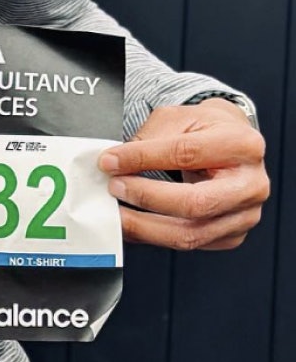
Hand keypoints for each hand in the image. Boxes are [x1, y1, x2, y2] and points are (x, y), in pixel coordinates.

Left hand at [98, 98, 269, 249]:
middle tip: (114, 188)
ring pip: (190, 233)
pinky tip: (135, 226)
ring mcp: (245, 215)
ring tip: (117, 214)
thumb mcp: (179, 118)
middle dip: (146, 198)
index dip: (142, 158)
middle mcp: (251, 184)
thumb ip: (149, 139)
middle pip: (194, 203)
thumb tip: (115, 163)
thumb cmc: (205, 129)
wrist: (232, 144)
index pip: (185, 154)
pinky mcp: (232, 235)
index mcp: (241, 145)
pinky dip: (156, 237)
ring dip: (146, 227)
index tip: (110, 161)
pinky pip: (190, 243)